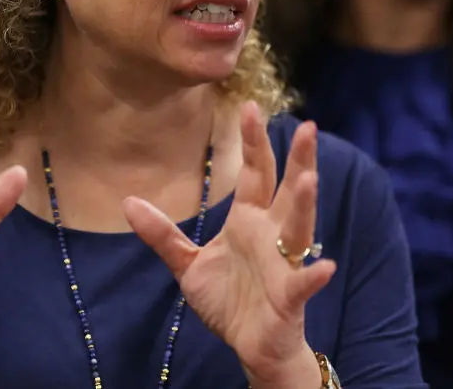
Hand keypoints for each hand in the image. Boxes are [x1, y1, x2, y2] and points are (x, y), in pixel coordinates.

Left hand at [125, 101, 335, 387]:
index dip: (255, 142)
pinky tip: (325, 265)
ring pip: (299, 229)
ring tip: (309, 180)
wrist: (249, 346)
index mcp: (249, 221)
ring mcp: (284, 264)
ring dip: (305, 206)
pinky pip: (302, 284)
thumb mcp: (187, 265)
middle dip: (297, 160)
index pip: (256, 174)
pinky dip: (313, 274)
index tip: (250, 107)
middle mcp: (271, 235)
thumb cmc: (228, 300)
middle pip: (287, 190)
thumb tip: (128, 201)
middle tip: (307, 127)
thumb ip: (162, 235)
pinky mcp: (289, 297)